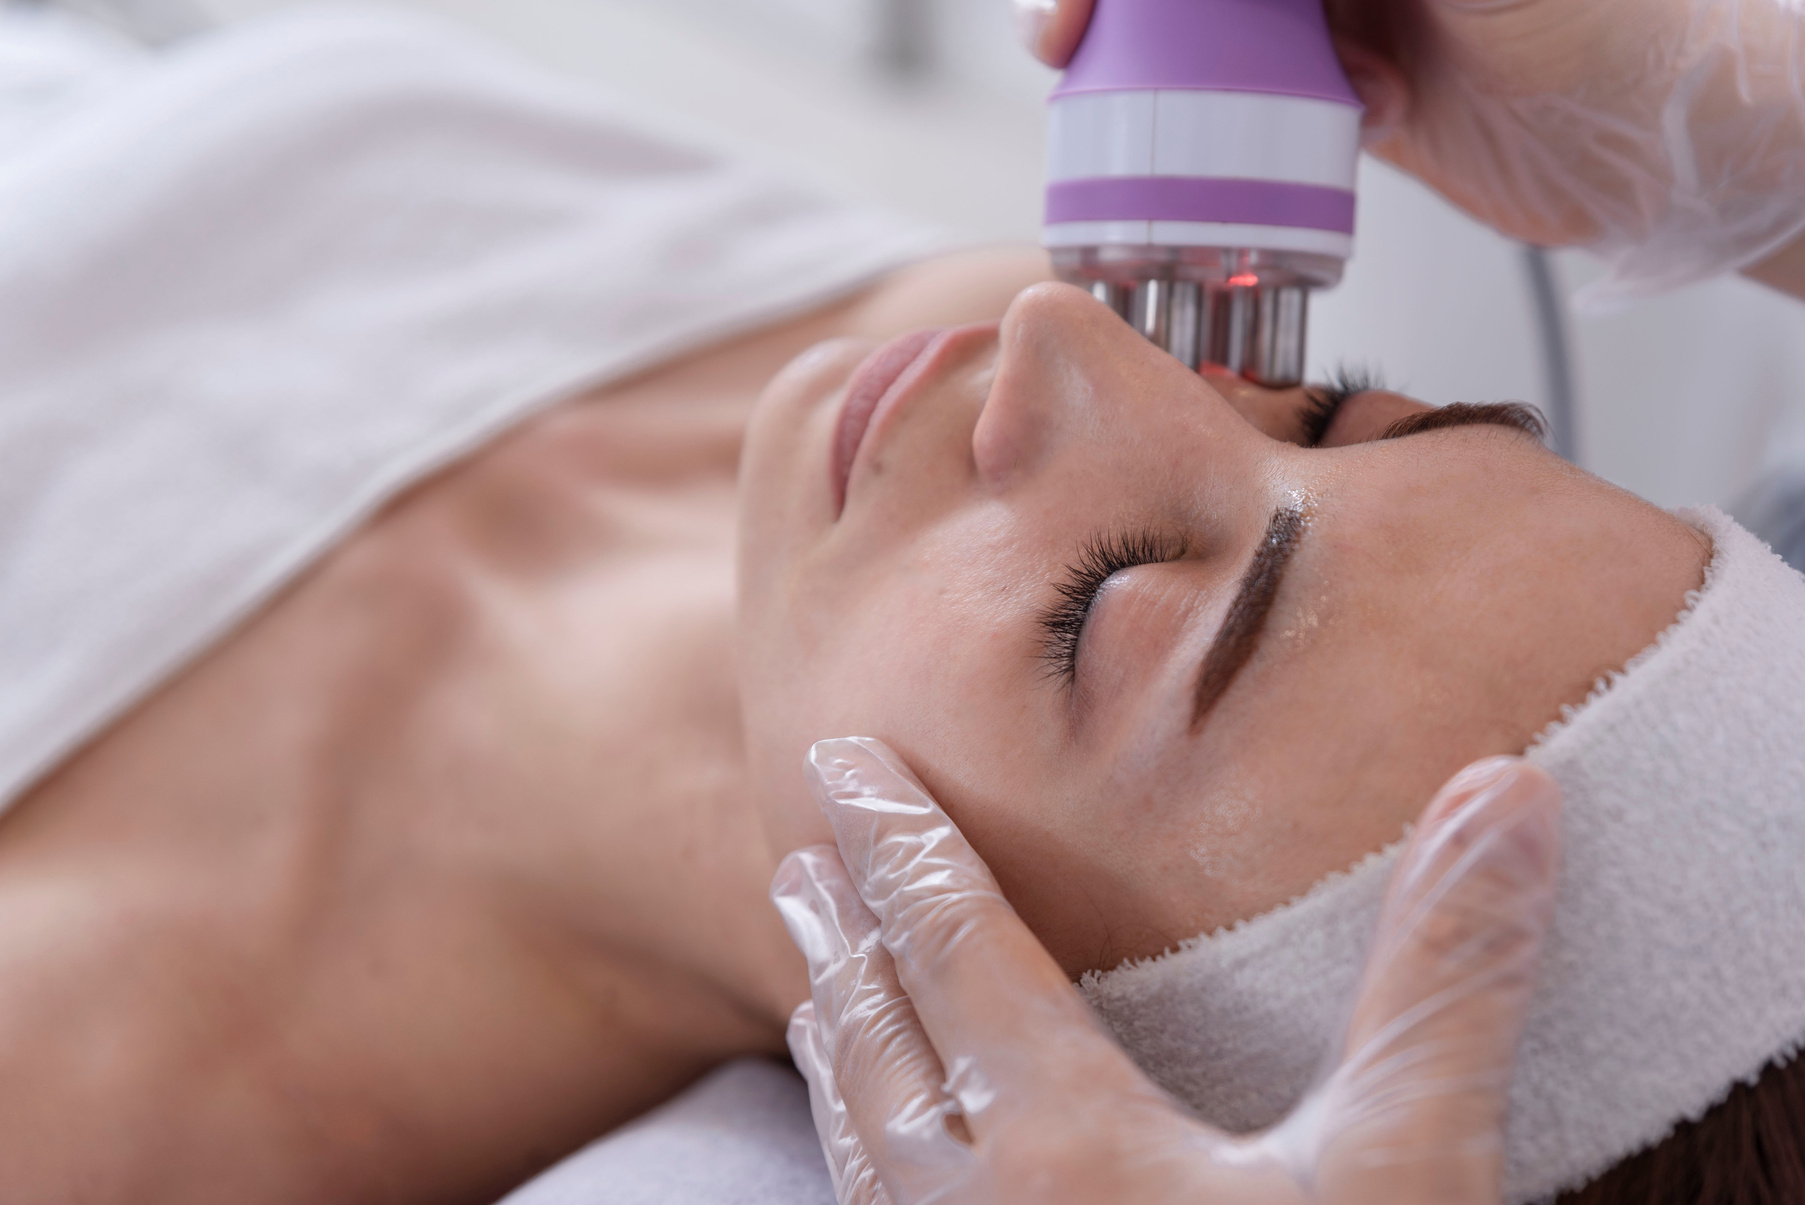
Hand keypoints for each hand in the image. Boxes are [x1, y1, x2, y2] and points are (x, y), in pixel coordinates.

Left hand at [772, 738, 1560, 1204]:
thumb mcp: (1409, 1177)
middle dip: (840, 931)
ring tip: (813, 988)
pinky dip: (855, 1162)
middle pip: (878, 1032)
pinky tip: (871, 1181)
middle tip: (794, 857)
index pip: (953, 940)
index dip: (898, 838)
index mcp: (1065, 1139)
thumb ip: (1446, 984)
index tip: (835, 759)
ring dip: (835, 1041)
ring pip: (860, 1140)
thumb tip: (1502, 787)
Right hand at [1015, 0, 1804, 302]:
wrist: (1654, 145)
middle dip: (1119, 7)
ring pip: (1206, 29)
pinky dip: (1240, 126)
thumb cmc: (1604, 22)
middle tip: (1064, 46)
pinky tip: (1289, 133)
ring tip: (1122, 103)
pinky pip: (1253, 101)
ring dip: (1159, 69)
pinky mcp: (1347, 91)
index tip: (1080, 8)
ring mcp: (1340, 13)